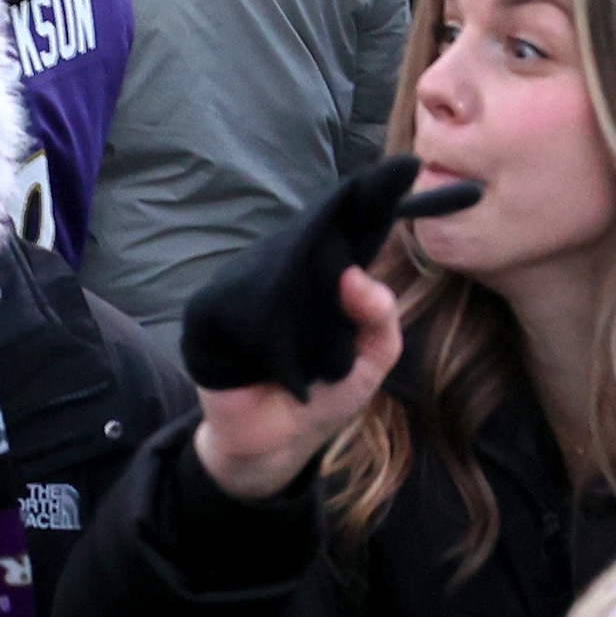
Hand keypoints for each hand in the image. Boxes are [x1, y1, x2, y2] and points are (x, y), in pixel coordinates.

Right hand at [180, 154, 451, 501]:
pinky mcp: (210, 315)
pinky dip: (265, 321)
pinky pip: (237, 301)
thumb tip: (357, 274)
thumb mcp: (371, 360)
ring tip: (325, 337)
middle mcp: (285, 274)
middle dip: (336, 238)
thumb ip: (381, 320)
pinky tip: (283, 343)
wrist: (272, 446)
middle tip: (369, 233)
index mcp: (324, 279)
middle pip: (308, 238)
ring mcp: (245, 290)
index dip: (368, 200)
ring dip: (304, 294)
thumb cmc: (323, 397)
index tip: (405, 170)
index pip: (343, 230)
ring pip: (276, 266)